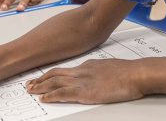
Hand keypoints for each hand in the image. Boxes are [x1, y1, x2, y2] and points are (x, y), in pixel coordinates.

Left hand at [27, 59, 144, 103]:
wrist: (136, 73)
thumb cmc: (129, 72)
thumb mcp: (110, 67)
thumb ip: (100, 71)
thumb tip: (97, 75)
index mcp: (88, 65)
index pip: (65, 70)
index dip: (51, 74)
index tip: (42, 78)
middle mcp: (82, 71)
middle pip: (56, 74)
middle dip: (41, 80)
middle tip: (29, 84)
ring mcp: (83, 81)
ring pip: (56, 83)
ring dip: (41, 87)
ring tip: (31, 90)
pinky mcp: (86, 92)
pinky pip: (64, 94)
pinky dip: (52, 96)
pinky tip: (44, 98)